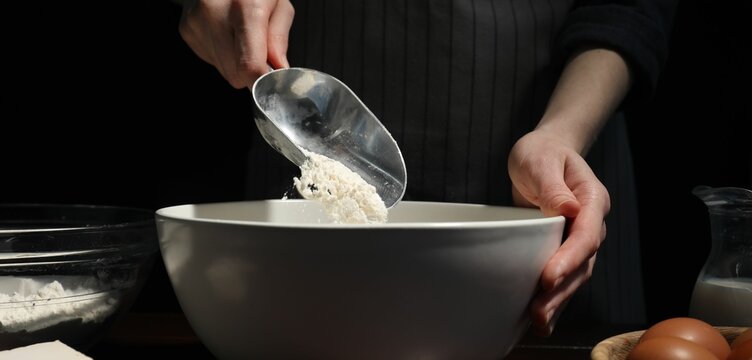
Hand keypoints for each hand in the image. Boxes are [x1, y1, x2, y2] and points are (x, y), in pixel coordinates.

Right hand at [178, 0, 294, 87]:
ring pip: (223, 71)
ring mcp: (196, 22)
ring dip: (236, 62)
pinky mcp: (187, 29)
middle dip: (251, 71)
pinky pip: (211, 60)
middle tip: (259, 50)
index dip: (263, 81)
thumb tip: (277, 69)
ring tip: (240, 34)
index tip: (272, 81)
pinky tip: (227, 32)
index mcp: (245, 8)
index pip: (249, 66)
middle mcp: (215, 14)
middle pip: (235, 74)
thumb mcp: (279, 4)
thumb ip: (279, 38)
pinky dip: (223, 54)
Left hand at [508, 129, 609, 335]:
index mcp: (592, 200)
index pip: (586, 235)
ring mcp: (579, 239)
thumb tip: (568, 209)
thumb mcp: (540, 160)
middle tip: (539, 311)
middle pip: (583, 264)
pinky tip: (539, 318)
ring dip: (558, 301)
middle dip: (562, 290)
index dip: (569, 259)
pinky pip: (563, 277)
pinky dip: (553, 297)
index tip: (548, 277)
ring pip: (575, 276)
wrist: (544, 154)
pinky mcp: (564, 249)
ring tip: (538, 322)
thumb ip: (552, 186)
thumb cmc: (542, 154)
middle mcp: (591, 223)